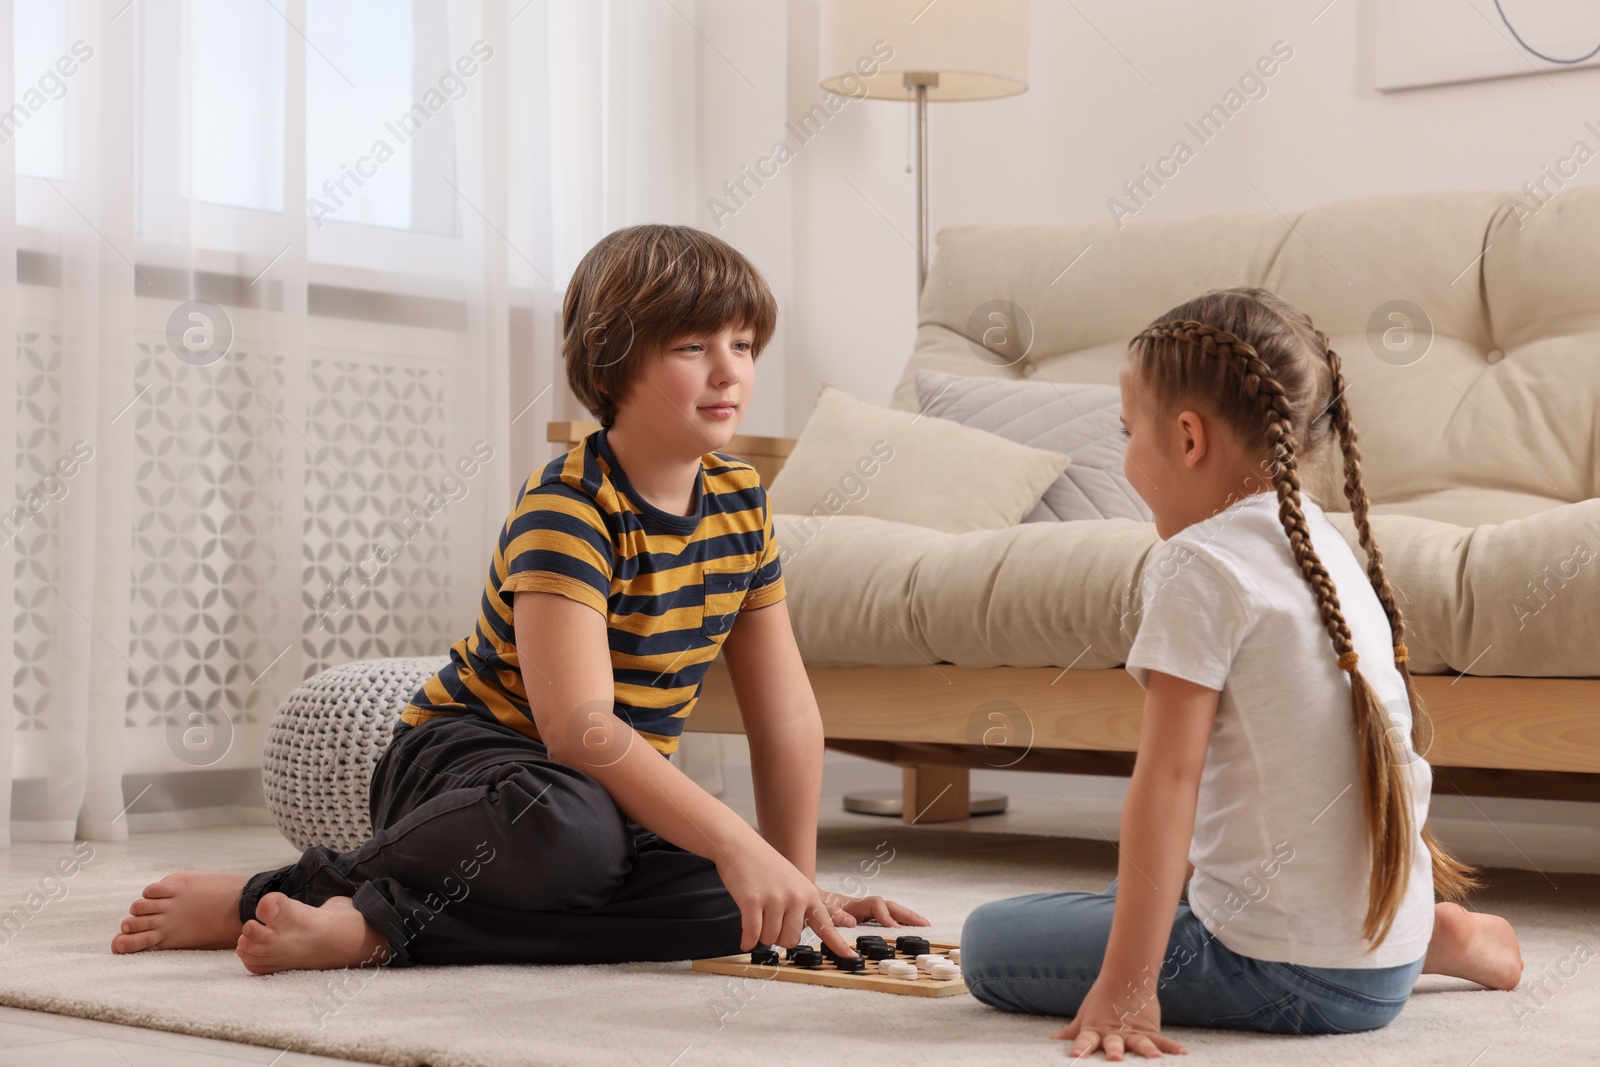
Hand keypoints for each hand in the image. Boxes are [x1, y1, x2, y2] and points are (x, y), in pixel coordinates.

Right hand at [714, 843, 858, 960]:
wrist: (741, 845)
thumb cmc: (765, 866)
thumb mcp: (794, 883)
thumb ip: (802, 907)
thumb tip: (800, 936)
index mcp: (809, 894)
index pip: (826, 925)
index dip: (838, 944)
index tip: (851, 957)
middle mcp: (795, 897)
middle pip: (790, 941)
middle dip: (777, 937)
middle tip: (768, 919)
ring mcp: (775, 899)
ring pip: (769, 939)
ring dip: (760, 935)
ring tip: (757, 915)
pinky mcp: (753, 901)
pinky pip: (753, 935)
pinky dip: (747, 941)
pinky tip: (745, 940)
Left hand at [818, 888, 929, 929]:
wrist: (803, 899)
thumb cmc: (811, 908)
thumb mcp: (818, 913)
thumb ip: (834, 916)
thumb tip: (853, 922)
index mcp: (852, 904)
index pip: (875, 905)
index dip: (886, 916)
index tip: (895, 929)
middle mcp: (860, 905)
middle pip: (888, 905)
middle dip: (907, 914)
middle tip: (924, 925)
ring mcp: (863, 910)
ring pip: (889, 909)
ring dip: (906, 916)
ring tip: (924, 926)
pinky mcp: (862, 916)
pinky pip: (884, 916)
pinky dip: (897, 920)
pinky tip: (907, 928)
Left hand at [1054, 971, 1186, 1059]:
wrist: (1126, 977)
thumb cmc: (1101, 1000)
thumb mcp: (1085, 1016)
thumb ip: (1073, 1031)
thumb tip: (1054, 1038)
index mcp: (1096, 1030)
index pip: (1085, 1040)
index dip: (1080, 1047)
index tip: (1075, 1054)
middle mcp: (1114, 1033)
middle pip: (1114, 1043)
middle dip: (1114, 1051)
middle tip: (1114, 1058)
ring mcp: (1133, 1032)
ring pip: (1140, 1044)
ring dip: (1146, 1051)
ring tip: (1155, 1058)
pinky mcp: (1150, 1030)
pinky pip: (1162, 1041)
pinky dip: (1172, 1047)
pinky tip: (1182, 1054)